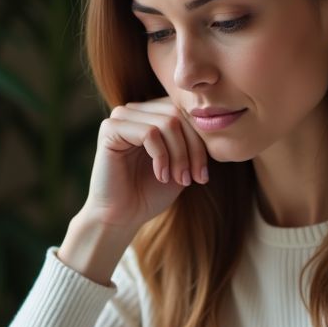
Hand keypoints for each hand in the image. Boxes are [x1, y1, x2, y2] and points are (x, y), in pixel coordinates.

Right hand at [81, 97, 209, 233]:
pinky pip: (149, 133)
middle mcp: (136, 110)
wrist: (122, 216)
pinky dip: (161, 157)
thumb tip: (217, 123)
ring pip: (168, 123)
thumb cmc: (151, 192)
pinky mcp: (110, 129)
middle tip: (194, 178)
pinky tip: (160, 176)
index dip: (201, 142)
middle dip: (193, 149)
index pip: (186, 112)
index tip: (203, 175)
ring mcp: (121, 117)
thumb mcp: (182, 163)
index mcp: (152, 114)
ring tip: (179, 179)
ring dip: (179, 155)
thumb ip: (194, 141)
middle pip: (179, 115)